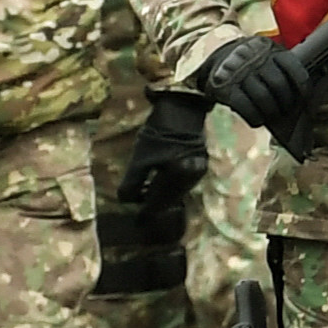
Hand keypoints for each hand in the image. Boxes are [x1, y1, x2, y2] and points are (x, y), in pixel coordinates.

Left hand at [122, 90, 213, 210]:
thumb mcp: (141, 157)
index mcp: (177, 176)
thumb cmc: (159, 130)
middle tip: (142, 212)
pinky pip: (183, 184)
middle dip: (156, 207)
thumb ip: (132, 182)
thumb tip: (127, 201)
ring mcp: (198, 171)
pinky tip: (161, 185)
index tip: (137, 221)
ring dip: (164, 198)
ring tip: (149, 199)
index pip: (160, 203)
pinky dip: (171, 188)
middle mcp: (191, 177)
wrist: (183, 106)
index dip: (147, 213)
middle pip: (171, 200)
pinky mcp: (200, 164)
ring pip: (178, 193)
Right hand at [201, 34, 312, 139]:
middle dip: (286, 102)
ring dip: (271, 112)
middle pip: (278, 84)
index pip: (292, 66)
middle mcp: (254, 57)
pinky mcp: (224, 85)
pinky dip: (254, 117)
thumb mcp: (265, 56)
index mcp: (269, 48)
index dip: (302, 85)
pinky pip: (244, 106)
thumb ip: (280, 70)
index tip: (305, 97)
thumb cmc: (249, 64)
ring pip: (262, 97)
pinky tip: (258, 121)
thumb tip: (300, 100)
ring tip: (274, 117)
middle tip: (286, 112)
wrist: (214, 56)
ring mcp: (238, 71)